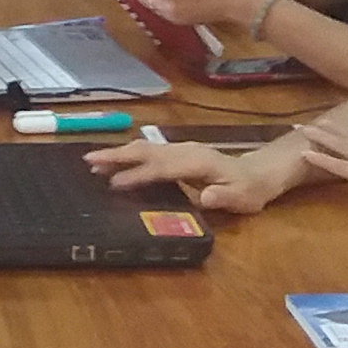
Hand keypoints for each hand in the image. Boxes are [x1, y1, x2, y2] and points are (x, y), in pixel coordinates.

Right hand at [82, 133, 307, 213]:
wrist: (259, 174)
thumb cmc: (248, 190)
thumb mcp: (242, 199)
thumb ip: (223, 198)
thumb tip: (205, 197)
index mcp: (198, 162)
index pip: (162, 168)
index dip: (138, 174)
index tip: (113, 183)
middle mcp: (186, 150)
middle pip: (147, 150)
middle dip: (117, 155)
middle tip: (88, 161)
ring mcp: (181, 148)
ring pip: (145, 148)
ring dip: (119, 153)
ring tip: (92, 161)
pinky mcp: (178, 152)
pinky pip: (149, 151)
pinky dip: (129, 154)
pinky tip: (115, 160)